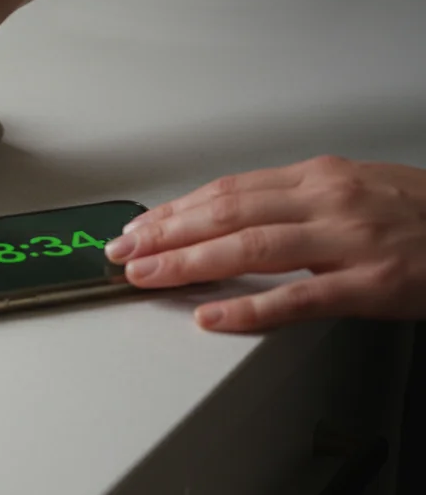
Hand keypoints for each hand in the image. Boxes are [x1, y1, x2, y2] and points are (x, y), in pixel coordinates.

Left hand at [105, 156, 425, 332]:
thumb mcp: (357, 190)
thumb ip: (297, 201)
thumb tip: (232, 215)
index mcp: (320, 177)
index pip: (228, 190)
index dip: (176, 210)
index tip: (138, 226)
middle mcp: (328, 201)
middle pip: (227, 212)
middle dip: (166, 233)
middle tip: (122, 252)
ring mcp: (350, 242)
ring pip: (249, 248)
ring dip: (188, 263)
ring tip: (146, 276)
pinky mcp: (373, 283)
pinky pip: (299, 298)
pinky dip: (249, 309)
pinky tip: (212, 317)